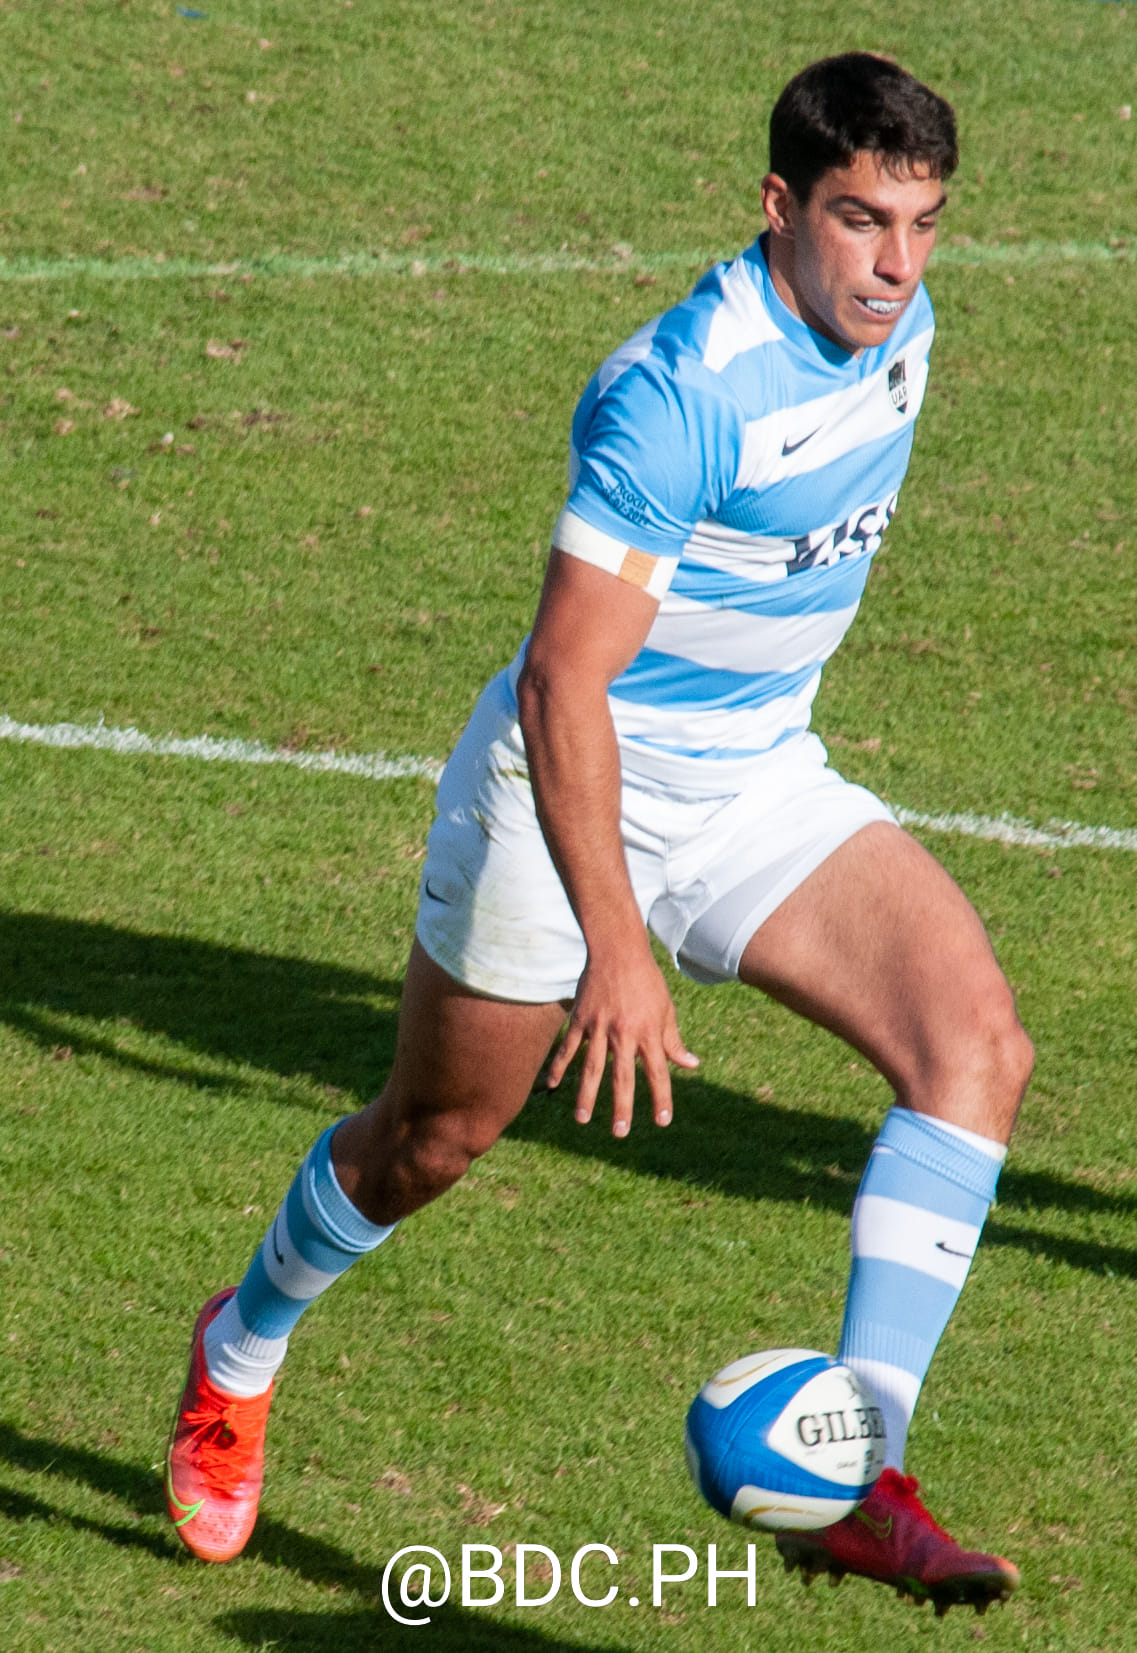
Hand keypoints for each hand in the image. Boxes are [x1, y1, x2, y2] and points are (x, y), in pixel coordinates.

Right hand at [545, 947, 698, 1136]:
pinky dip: (559, 1066)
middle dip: (622, 1106)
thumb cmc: (647, 981)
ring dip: (587, 1096)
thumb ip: (674, 1041)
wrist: (618, 949)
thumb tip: (691, 1065)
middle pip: (623, 1076)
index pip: (658, 1072)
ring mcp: (600, 1026)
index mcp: (649, 1032)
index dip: (661, 1098)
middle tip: (620, 1132)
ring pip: (592, 1067)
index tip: (662, 1121)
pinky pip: (569, 1047)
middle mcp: (624, 1033)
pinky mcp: (581, 1018)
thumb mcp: (666, 1010)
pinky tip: (552, 1085)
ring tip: (582, 1120)